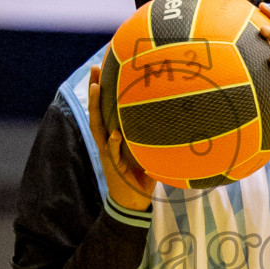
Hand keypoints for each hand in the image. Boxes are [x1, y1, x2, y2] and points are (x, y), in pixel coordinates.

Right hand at [88, 64, 155, 211]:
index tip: (103, 67)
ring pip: (97, 127)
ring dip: (95, 107)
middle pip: (96, 110)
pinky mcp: (113, 166)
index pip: (105, 107)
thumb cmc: (142, 174)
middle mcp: (106, 140)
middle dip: (94, 88)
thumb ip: (153, 135)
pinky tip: (115, 133)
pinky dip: (114, 143)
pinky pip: (112, 152)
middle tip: (95, 68)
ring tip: (95, 88)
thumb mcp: (147, 149)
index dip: (103, 88)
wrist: (134, 201)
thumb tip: (175, 115)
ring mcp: (107, 152)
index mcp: (113, 135)